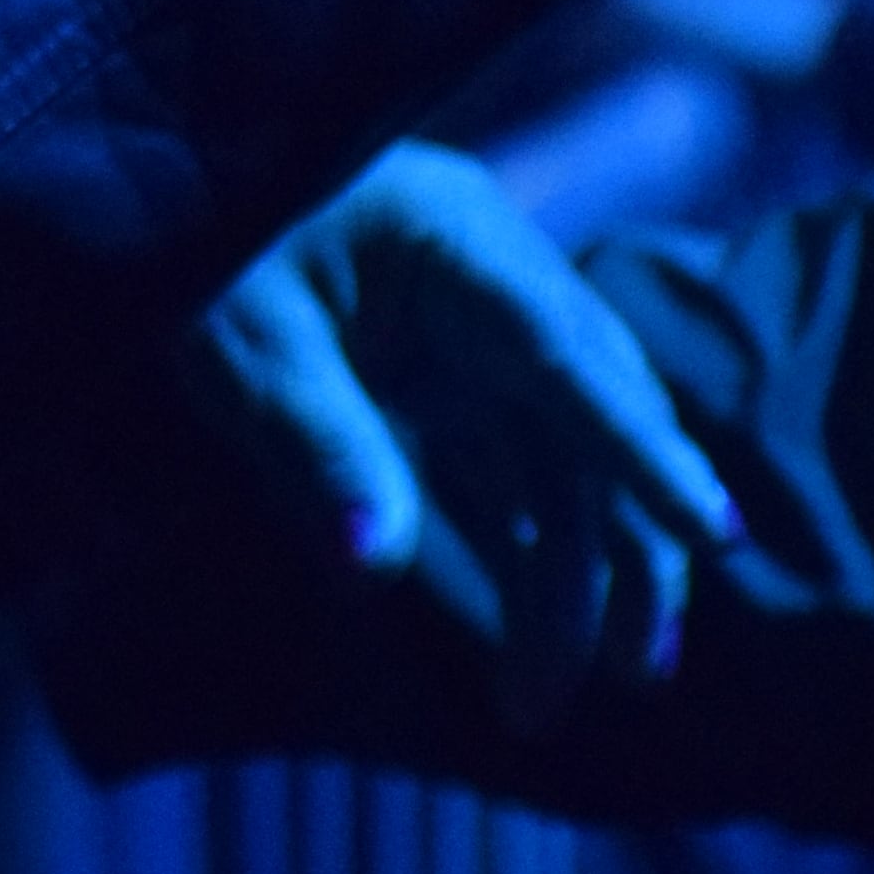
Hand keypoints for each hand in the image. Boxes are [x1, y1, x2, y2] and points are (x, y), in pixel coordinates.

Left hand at [186, 143, 741, 729]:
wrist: (157, 178)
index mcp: (458, 244)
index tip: (715, 534)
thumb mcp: (240, 334)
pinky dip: (521, 549)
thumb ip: (315, 438)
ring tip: (551, 695)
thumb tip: (379, 565)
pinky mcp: (440, 373)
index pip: (570, 359)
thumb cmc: (197, 238)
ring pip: (556, 463)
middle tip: (633, 676)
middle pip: (588, 426)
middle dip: (621, 554)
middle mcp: (494, 286)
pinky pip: (505, 470)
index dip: (643, 453)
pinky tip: (534, 636)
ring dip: (568, 575)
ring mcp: (473, 332)